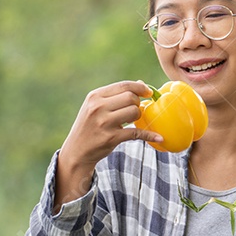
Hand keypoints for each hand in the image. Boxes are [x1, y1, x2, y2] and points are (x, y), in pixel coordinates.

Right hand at [54, 80, 162, 207]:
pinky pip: (136, 133)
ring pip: (134, 112)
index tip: (148, 92)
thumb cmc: (89, 126)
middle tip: (135, 111)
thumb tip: (140, 83)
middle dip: (138, 103)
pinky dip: (149, 135)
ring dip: (138, 116)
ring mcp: (104, 123)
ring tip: (132, 121)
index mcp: (95, 96)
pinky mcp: (111, 138)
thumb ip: (115, 95)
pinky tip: (158, 137)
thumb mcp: (95, 107)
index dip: (140, 87)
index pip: (123, 85)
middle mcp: (97, 108)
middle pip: (131, 97)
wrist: (76, 151)